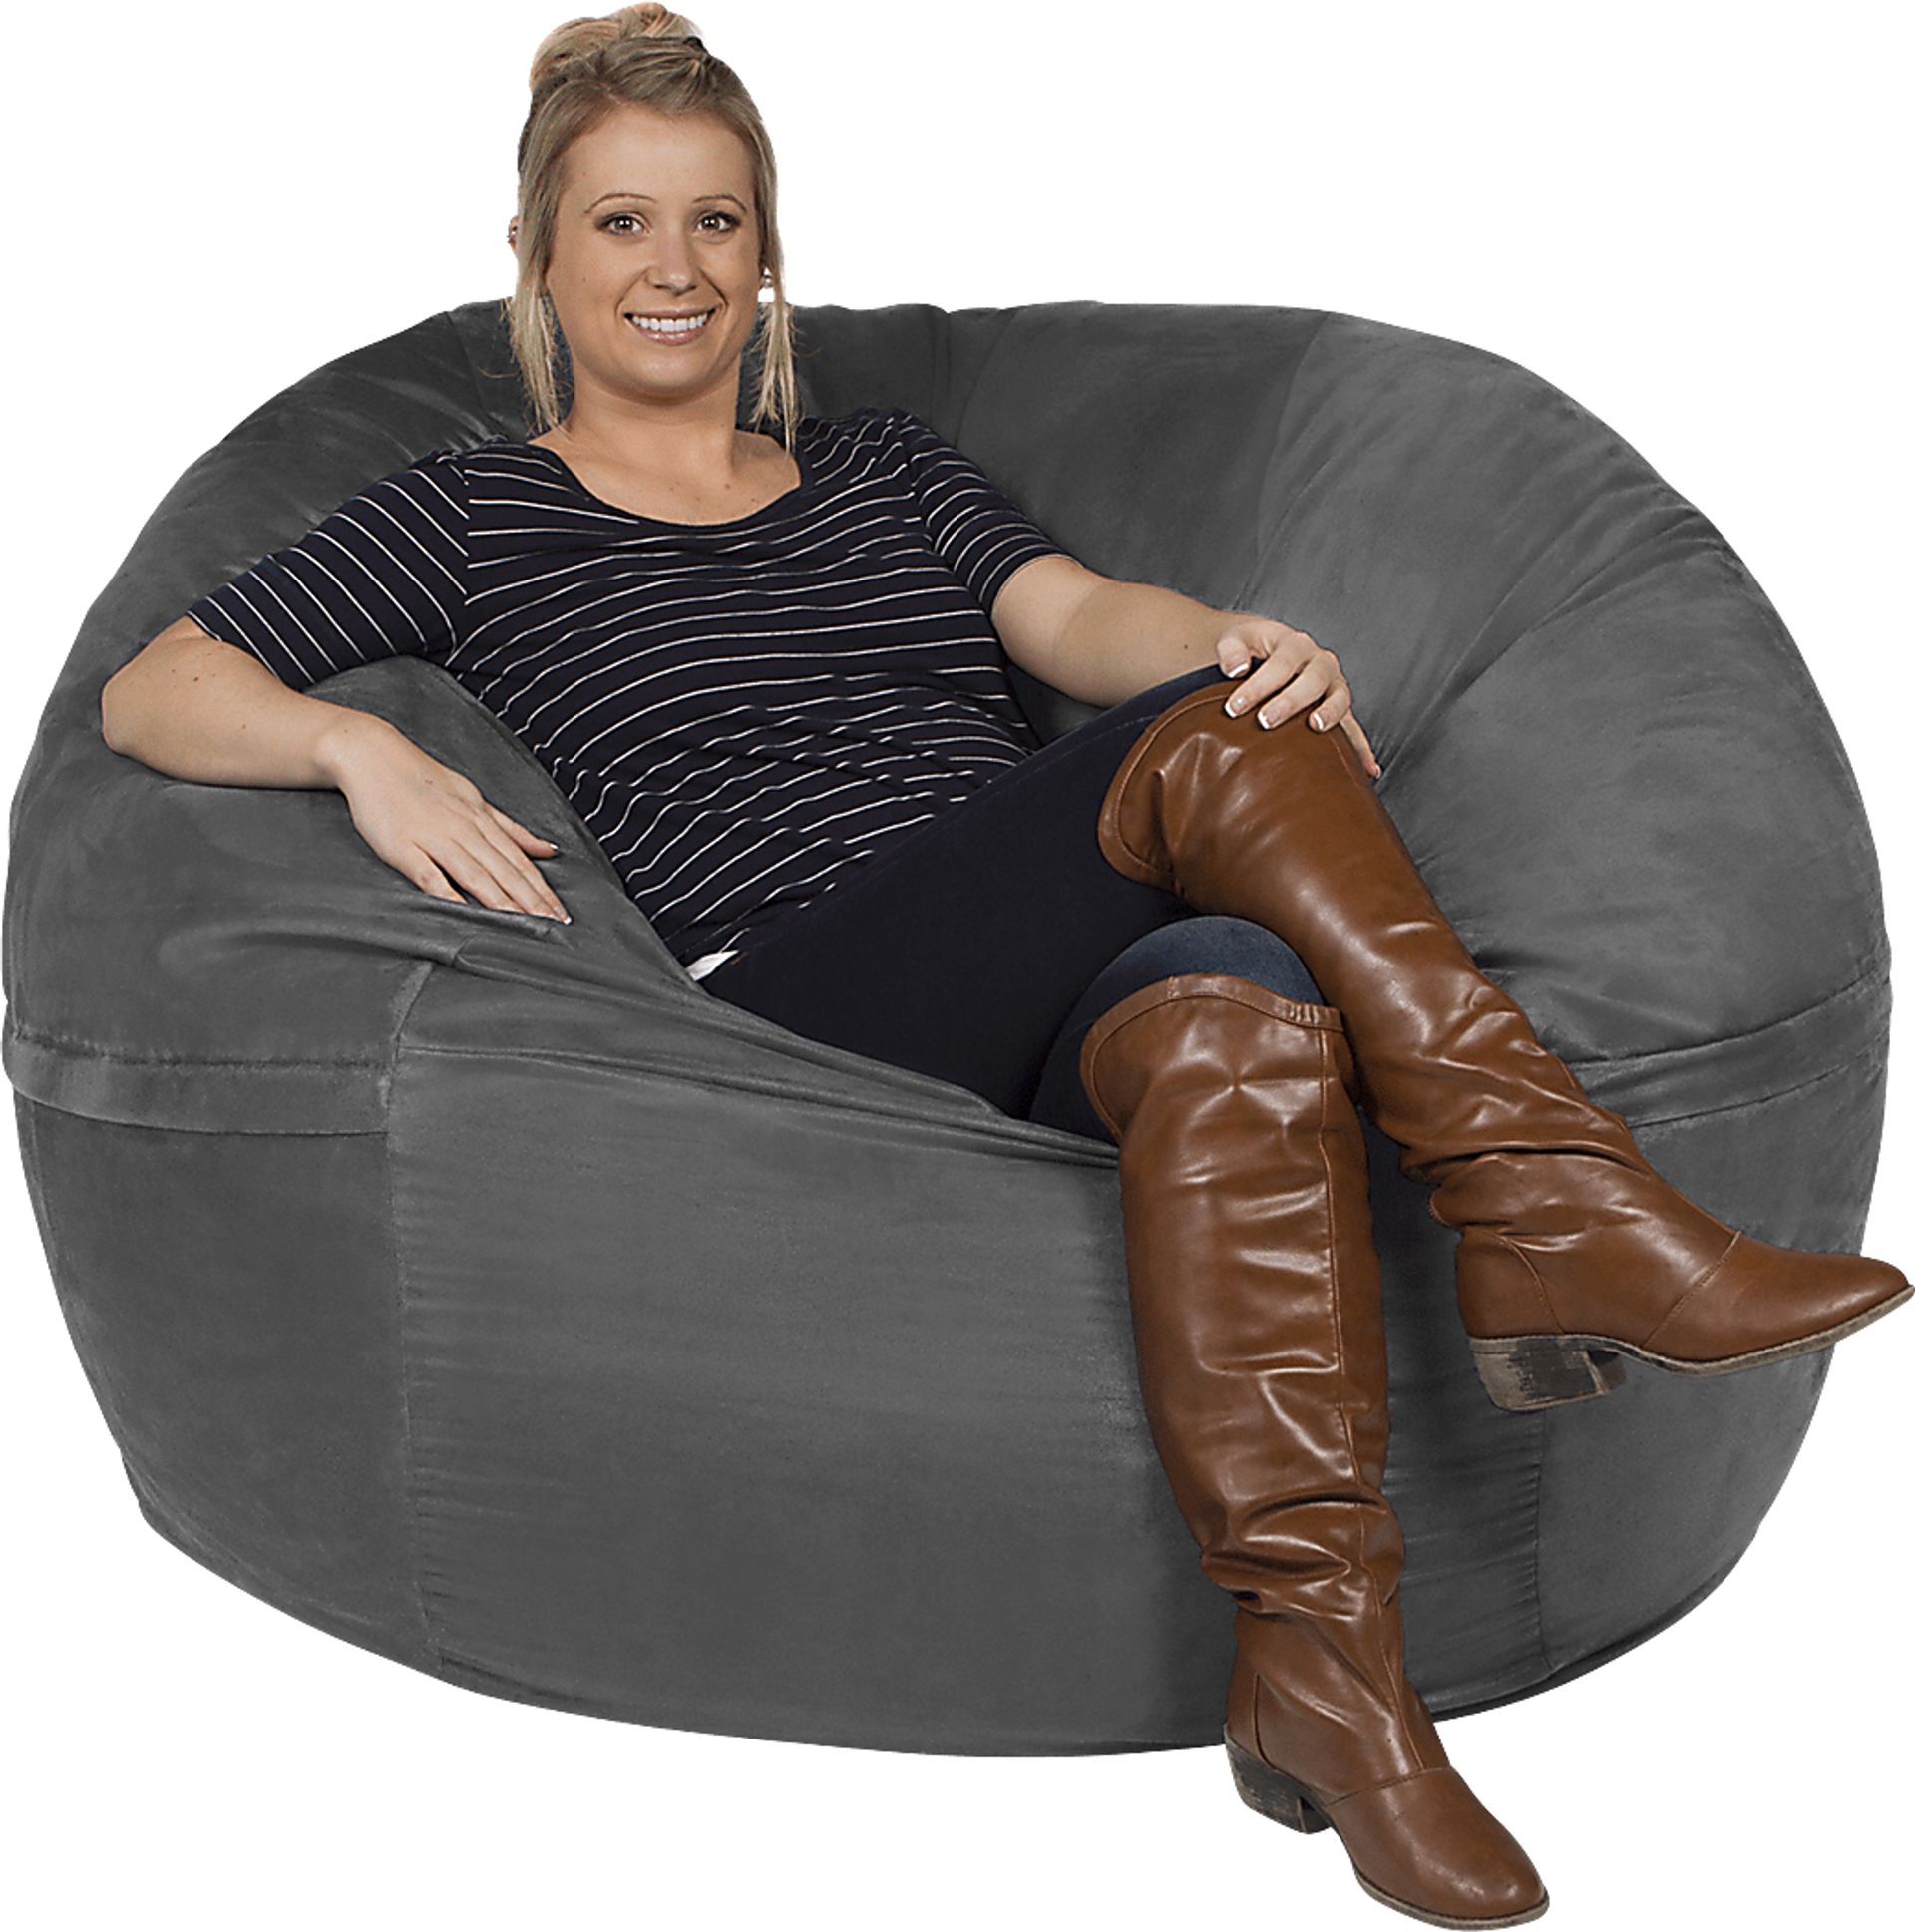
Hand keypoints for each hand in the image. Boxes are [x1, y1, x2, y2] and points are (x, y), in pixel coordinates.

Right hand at [324, 716, 571, 921]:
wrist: (373, 755)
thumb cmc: (424, 779)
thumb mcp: (475, 799)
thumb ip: (511, 829)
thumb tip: (548, 849)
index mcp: (482, 820)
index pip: (520, 862)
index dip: (542, 890)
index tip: (561, 915)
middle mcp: (464, 830)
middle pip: (505, 871)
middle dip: (532, 902)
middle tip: (554, 928)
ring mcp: (434, 838)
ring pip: (475, 875)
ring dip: (502, 902)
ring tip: (525, 926)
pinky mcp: (403, 847)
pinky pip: (429, 875)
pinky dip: (448, 893)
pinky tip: (465, 913)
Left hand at [1214, 615, 1382, 780]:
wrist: (1264, 652)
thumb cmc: (1248, 649)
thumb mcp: (1235, 639)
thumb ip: (1231, 649)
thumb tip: (1235, 669)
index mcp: (1295, 645)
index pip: (1279, 665)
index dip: (1257, 686)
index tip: (1234, 707)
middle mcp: (1320, 663)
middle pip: (1311, 681)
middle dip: (1289, 702)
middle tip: (1264, 721)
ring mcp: (1333, 686)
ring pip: (1339, 698)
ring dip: (1330, 715)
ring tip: (1315, 728)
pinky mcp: (1338, 709)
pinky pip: (1354, 728)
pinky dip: (1361, 748)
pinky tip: (1368, 769)